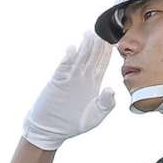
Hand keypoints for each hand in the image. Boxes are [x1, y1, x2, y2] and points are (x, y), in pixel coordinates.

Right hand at [21, 31, 118, 150]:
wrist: (50, 131)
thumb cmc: (74, 125)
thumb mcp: (94, 118)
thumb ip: (105, 105)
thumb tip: (111, 89)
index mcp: (93, 85)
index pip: (102, 64)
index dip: (106, 53)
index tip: (112, 41)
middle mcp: (82, 79)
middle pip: (91, 57)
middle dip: (96, 44)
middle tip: (100, 31)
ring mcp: (69, 79)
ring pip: (78, 59)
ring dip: (83, 47)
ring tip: (88, 34)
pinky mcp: (56, 82)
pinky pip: (63, 67)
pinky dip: (67, 58)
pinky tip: (72, 49)